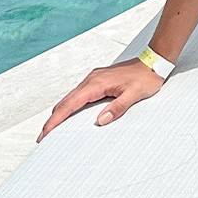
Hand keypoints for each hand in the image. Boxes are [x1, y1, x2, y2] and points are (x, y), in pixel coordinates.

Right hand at [38, 58, 163, 140]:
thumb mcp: (135, 94)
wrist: (153, 60)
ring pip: (70, 98)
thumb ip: (118, 107)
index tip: (44, 134)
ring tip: (53, 129)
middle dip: (53, 120)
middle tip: (44, 137)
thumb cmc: (146, 77)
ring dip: (60, 113)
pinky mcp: (98, 80)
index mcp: (96, 84)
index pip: (69, 105)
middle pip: (65, 102)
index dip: (54, 121)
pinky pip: (79, 95)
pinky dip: (70, 106)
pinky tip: (70, 115)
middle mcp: (91, 80)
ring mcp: (93, 79)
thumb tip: (100, 121)